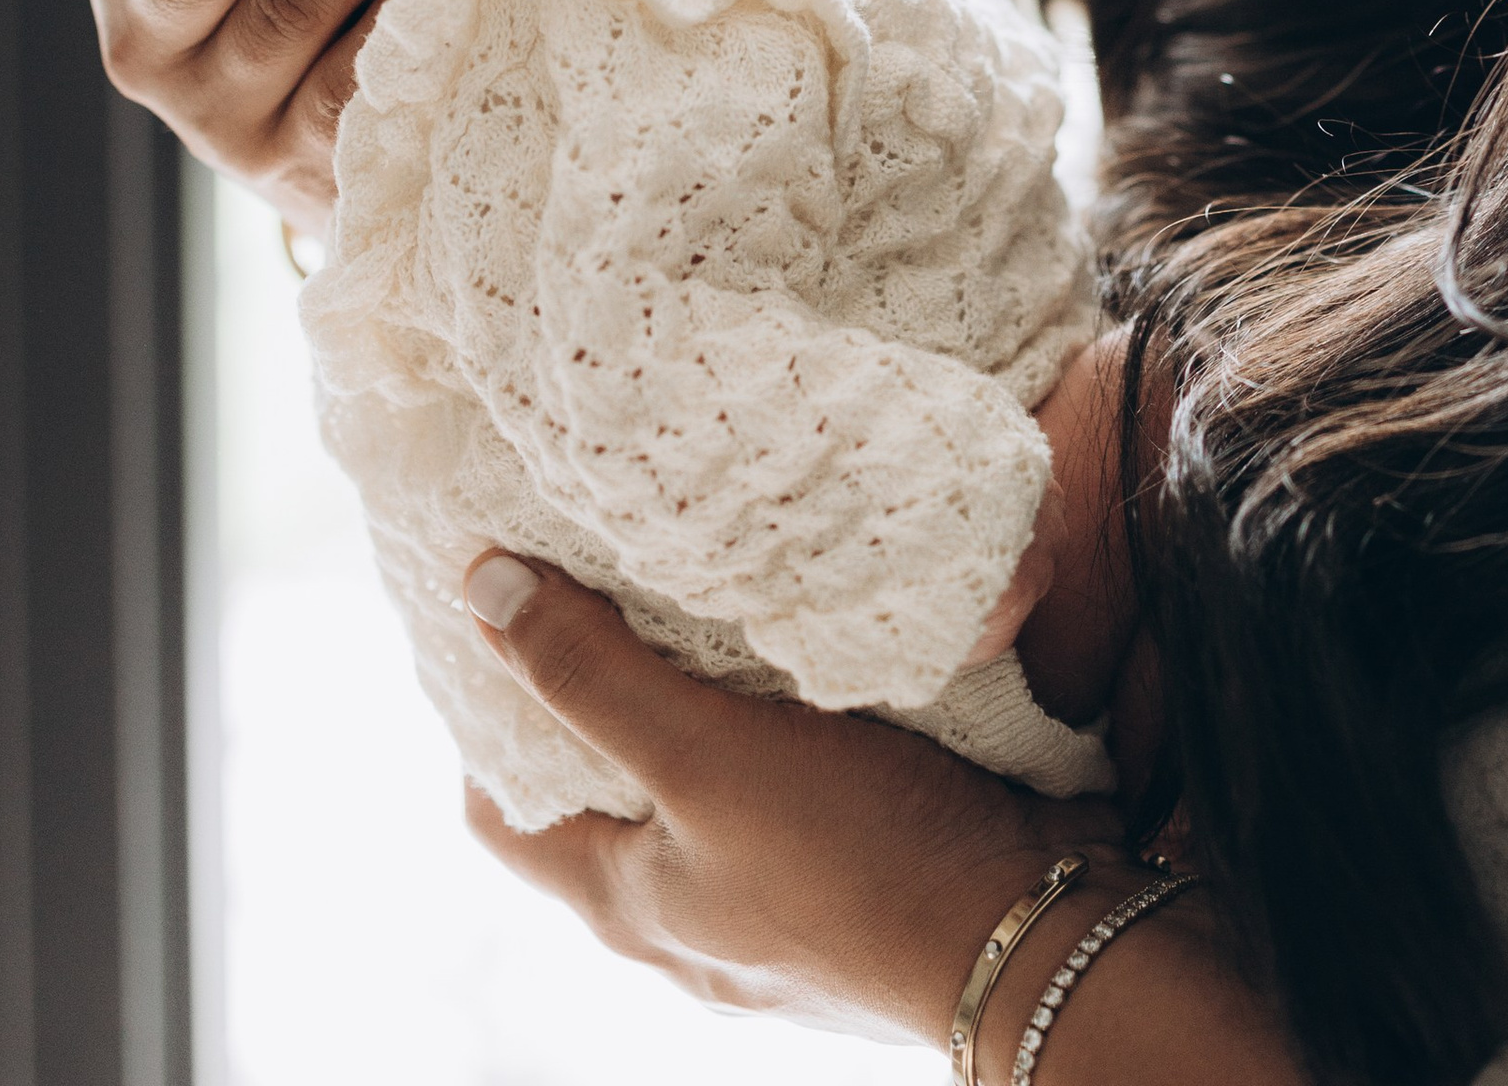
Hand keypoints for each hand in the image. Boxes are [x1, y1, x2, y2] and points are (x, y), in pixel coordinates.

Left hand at [457, 551, 1128, 1041]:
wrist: (1029, 936)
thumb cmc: (851, 859)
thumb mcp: (705, 755)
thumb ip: (594, 676)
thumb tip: (478, 588)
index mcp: (625, 898)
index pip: (500, 812)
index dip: (485, 714)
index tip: (502, 612)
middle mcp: (686, 914)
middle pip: (605, 789)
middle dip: (601, 688)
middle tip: (608, 571)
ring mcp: (771, 900)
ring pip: (704, 782)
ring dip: (705, 697)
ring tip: (713, 591)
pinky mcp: (851, 871)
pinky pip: (791, 784)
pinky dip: (787, 719)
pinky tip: (813, 653)